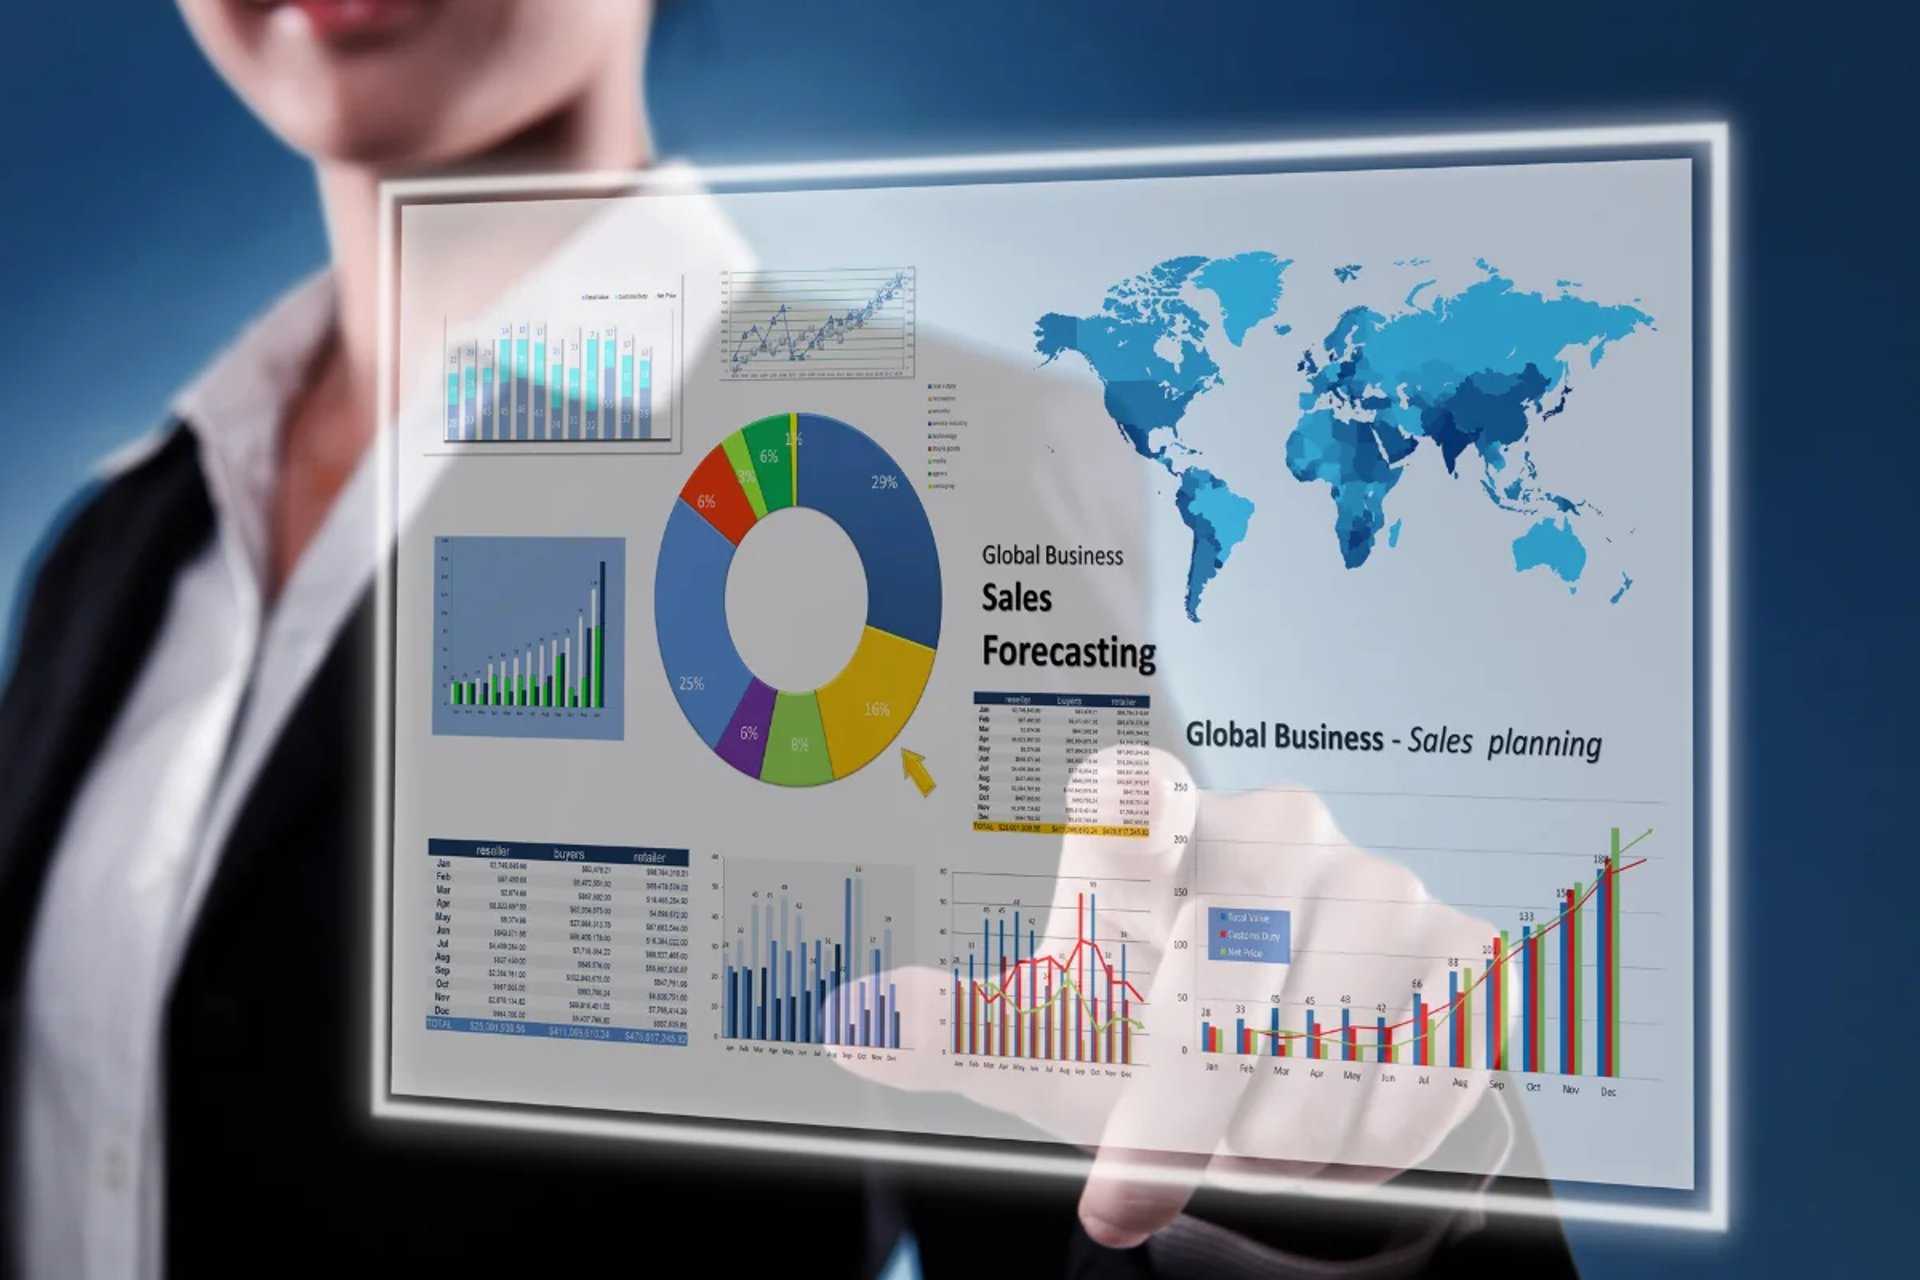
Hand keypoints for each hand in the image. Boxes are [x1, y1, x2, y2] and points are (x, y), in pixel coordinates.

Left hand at [839, 746, 1513, 1247]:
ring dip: (1273, 1141)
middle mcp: (1274, 828)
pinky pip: (1419, 1072)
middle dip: (1179, 1113)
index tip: (1123, 870)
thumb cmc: (1139, 1044)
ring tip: (1248, 1142)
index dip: (1131, 839)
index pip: (1135, 800)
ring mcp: (1380, 883)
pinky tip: (1331, 1133)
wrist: (1272, 1082)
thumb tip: (850, 1019)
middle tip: (1136, 1189)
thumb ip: (956, 1030)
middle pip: (1220, 973)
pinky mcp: (1464, 950)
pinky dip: (1366, 1144)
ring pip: (1323, 1044)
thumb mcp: (1049, 1045)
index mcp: (1159, 827)